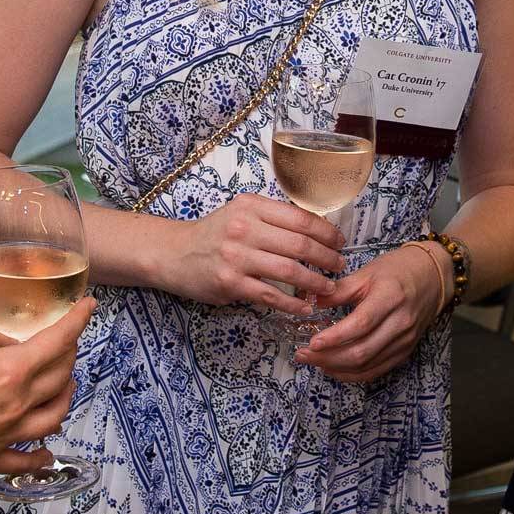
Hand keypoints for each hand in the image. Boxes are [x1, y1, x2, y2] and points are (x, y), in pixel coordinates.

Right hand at [0, 284, 92, 485]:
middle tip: (68, 341)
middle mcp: (15, 405)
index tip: (88, 308)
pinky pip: (26, 458)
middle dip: (70, 355)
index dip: (76, 323)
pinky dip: (41, 454)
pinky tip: (46, 451)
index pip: (56, 343)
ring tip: (64, 385)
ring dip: (65, 397)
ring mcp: (6, 435)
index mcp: (7, 372)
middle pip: (60, 377)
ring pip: (54, 416)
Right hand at [155, 193, 345, 313]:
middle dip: (327, 257)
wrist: (174, 253)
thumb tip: (314, 231)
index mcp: (252, 206)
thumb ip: (272, 218)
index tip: (339, 243)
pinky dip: (292, 303)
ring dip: (315, 282)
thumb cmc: (213, 234)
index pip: (300, 218)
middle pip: (299, 244)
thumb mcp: (240, 213)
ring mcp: (236, 256)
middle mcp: (244, 228)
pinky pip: (270, 295)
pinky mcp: (230, 282)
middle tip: (339, 265)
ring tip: (328, 287)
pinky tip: (305, 307)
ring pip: (289, 271)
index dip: (326, 232)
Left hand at [297, 242, 442, 383]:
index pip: (360, 324)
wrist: (433, 277)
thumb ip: (340, 289)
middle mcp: (400, 323)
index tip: (312, 342)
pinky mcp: (405, 351)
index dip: (335, 337)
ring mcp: (404, 341)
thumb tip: (310, 301)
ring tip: (313, 361)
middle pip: (362, 351)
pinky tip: (333, 368)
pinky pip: (376, 370)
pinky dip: (352, 374)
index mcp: (390, 297)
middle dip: (328, 357)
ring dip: (336, 368)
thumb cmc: (399, 270)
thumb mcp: (367, 272)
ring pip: (367, 365)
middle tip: (303, 354)